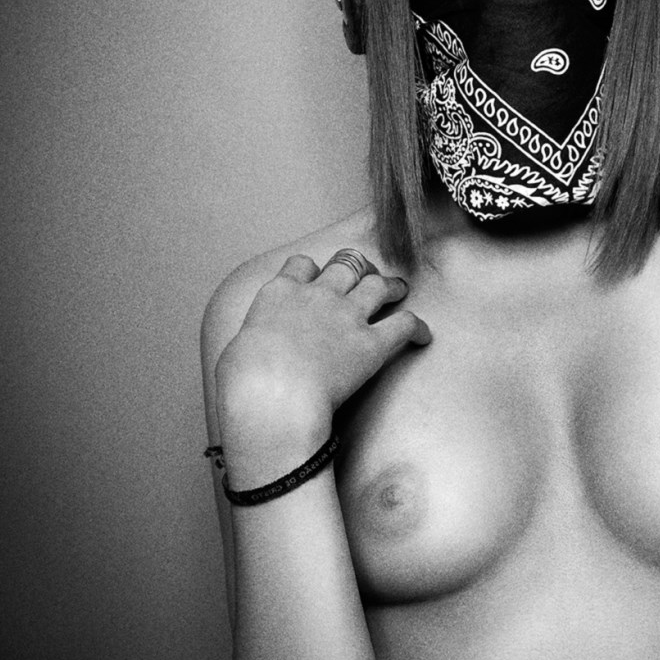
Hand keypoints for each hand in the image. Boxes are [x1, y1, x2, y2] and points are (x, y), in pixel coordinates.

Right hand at [215, 252, 430, 481]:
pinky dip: (417, 328)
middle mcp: (318, 296)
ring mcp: (348, 316)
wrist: (273, 395)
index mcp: (280, 294)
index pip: (301, 265)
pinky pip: (405, 325)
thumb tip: (256, 351)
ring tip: (399, 290)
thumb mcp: (236, 351)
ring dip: (390, 286)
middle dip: (357, 267)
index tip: (316, 279)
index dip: (312, 270)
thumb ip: (255, 340)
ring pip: (378, 284)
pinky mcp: (372, 344)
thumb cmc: (245, 381)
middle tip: (364, 276)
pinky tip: (423, 336)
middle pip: (346, 264)